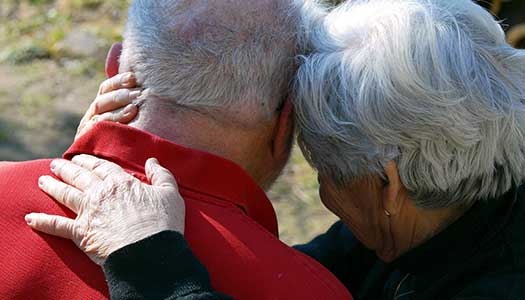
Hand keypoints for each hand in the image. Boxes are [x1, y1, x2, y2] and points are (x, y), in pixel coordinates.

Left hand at [26, 155, 184, 265]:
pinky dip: (43, 221)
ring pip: (65, 194)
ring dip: (52, 186)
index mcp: (121, 183)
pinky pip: (57, 225)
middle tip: (56, 164)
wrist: (149, 251)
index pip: (101, 167)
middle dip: (67, 169)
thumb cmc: (162, 223)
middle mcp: (101, 193)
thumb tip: (152, 160)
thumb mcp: (170, 194)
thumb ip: (161, 175)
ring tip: (42, 180)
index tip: (80, 157)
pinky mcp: (80, 233)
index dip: (90, 161)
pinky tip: (31, 217)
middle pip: (80, 177)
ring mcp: (88, 212)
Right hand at [75, 72, 140, 139]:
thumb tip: (144, 86)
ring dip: (117, 110)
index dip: (118, 81)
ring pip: (100, 114)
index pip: (106, 88)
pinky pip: (97, 130)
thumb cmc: (130, 141)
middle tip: (138, 94)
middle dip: (121, 95)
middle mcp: (92, 115)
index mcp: (101, 106)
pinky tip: (125, 123)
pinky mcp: (85, 141)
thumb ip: (133, 105)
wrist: (111, 166)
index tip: (133, 77)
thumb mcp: (131, 122)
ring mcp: (88, 128)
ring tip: (134, 109)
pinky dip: (111, 124)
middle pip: (103, 100)